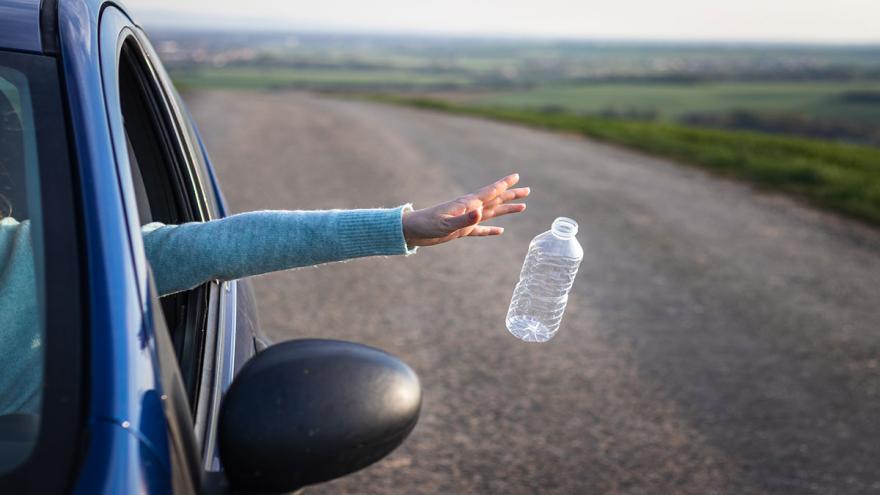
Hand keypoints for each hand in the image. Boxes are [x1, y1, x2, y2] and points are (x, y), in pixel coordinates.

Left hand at [402, 173, 528, 246]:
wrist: (412, 231)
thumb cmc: (426, 225)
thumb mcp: (445, 224)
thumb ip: (464, 219)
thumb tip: (480, 213)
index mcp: (467, 204)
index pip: (490, 192)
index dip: (504, 185)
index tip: (517, 176)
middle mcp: (469, 209)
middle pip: (495, 200)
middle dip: (511, 195)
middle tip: (527, 190)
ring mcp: (466, 219)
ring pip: (491, 213)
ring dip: (506, 210)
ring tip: (522, 207)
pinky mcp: (461, 230)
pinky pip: (480, 230)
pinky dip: (491, 231)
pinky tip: (500, 231)